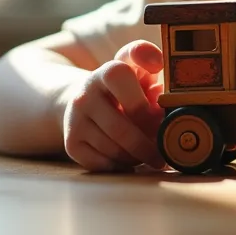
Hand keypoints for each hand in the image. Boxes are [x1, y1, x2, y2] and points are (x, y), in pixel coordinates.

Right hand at [61, 40, 166, 171]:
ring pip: (114, 150)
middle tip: (164, 148)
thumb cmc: (125, 87)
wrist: (87, 100)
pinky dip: (123, 165)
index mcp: (107, 72)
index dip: (145, 100)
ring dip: (138, 156)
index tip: (160, 113)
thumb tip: (162, 94)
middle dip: (148, 142)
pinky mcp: (71, 143)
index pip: (122, 79)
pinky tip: (132, 158)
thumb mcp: (140, 69)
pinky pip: (104, 163)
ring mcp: (75, 120)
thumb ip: (155, 69)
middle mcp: (86, 95)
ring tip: (152, 154)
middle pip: (122, 128)